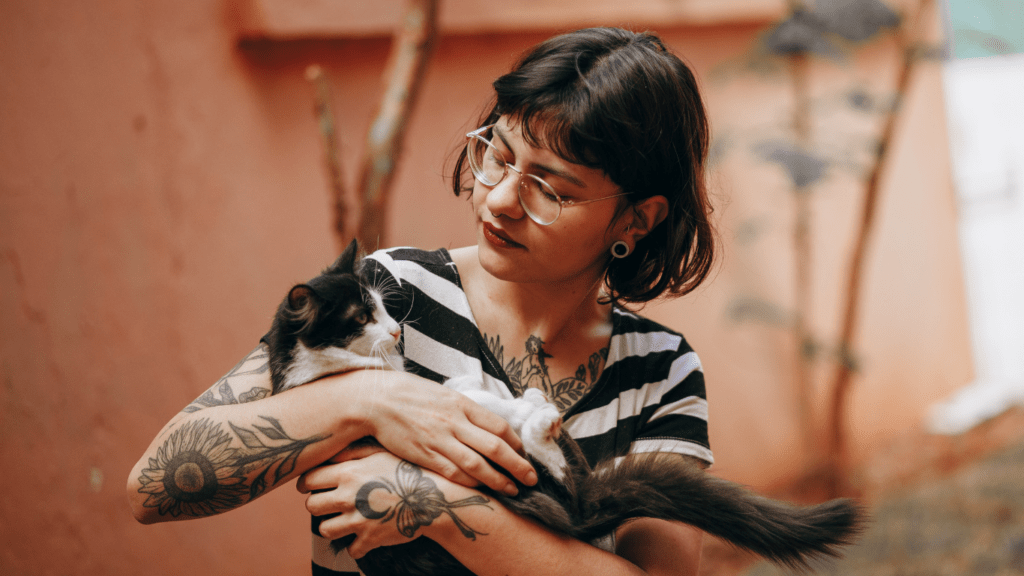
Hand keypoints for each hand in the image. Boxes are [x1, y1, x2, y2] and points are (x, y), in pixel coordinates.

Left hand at [297, 451, 492, 558]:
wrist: (437, 497)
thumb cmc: (410, 469)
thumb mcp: (382, 451)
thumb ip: (353, 451)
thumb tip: (329, 451)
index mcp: (348, 472)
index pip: (308, 479)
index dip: (308, 482)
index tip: (314, 485)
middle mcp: (347, 497)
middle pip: (312, 506)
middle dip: (319, 504)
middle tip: (331, 502)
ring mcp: (357, 520)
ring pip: (325, 530)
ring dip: (333, 526)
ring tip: (345, 520)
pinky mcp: (370, 539)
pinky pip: (351, 549)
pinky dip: (356, 545)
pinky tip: (365, 535)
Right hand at [335, 370, 535, 494]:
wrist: (376, 400)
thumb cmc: (412, 395)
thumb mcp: (444, 394)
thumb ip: (466, 410)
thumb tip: (488, 425)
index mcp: (462, 404)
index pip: (499, 426)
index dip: (516, 443)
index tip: (523, 454)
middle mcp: (455, 422)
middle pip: (495, 448)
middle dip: (518, 466)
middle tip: (531, 479)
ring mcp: (440, 440)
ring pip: (477, 465)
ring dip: (499, 480)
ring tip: (513, 490)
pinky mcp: (425, 456)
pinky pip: (454, 474)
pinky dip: (471, 483)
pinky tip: (482, 490)